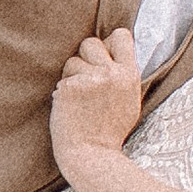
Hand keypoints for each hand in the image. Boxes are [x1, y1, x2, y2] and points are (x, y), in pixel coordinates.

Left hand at [50, 28, 144, 175]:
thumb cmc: (109, 132)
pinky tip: (70, 108)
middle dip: (85, 58)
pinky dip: (62, 92)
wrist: (92, 156)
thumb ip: (123, 76)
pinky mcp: (69, 87)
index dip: (109, 43)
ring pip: (72, 60)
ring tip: (78, 99)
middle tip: (85, 80)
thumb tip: (114, 53)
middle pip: (90, 42)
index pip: (121, 35)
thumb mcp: (130, 101)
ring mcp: (89, 80)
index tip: (103, 58)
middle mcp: (112, 74)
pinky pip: (62, 79)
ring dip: (71, 76)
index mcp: (130, 75)